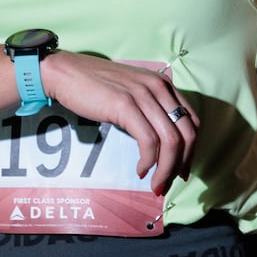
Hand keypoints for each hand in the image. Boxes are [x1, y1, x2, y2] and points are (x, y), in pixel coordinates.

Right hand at [39, 51, 197, 195]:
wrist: (65, 72)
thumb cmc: (94, 86)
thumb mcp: (130, 92)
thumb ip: (148, 110)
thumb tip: (159, 144)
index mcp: (163, 84)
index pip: (192, 121)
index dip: (191, 150)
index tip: (181, 170)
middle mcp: (158, 87)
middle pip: (186, 134)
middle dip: (181, 164)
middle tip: (169, 183)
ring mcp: (143, 95)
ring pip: (170, 141)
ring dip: (166, 169)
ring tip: (156, 184)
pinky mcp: (125, 105)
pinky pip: (148, 140)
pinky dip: (148, 161)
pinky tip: (141, 170)